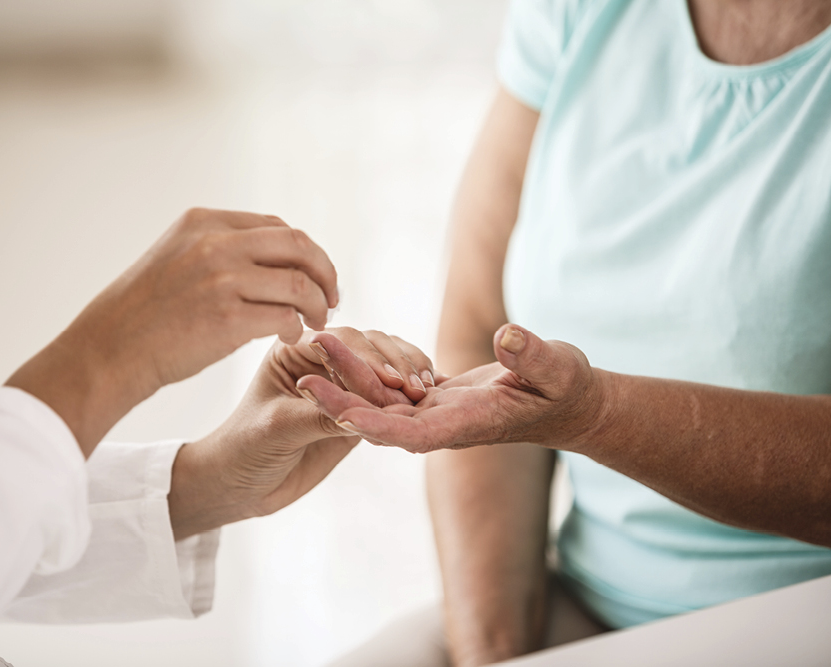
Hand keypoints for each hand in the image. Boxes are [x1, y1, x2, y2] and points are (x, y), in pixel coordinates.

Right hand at [8, 208, 338, 455]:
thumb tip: (277, 258)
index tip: (316, 275)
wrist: (110, 349)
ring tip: (316, 321)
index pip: (277, 226)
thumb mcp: (176, 256)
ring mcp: (221, 279)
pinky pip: (286, 317)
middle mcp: (214, 243)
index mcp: (204, 222)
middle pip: (298, 245)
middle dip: (325, 272)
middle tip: (332, 298)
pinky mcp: (227, 319)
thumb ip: (220, 248)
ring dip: (318, 304)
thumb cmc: (145, 312)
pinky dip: (296, 327)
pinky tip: (288, 336)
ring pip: (300, 283)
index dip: (306, 251)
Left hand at [168, 327, 435, 538]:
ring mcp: (343, 380)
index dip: (366, 356)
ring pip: (385, 363)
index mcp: (293, 348)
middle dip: (393, 362)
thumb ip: (319, 414)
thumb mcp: (279, 428)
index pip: (338, 340)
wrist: (244, 484)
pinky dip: (408, 393)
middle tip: (412, 387)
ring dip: (407, 372)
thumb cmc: (246, 449)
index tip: (388, 378)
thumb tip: (364, 408)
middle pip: (368, 344)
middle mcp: (321, 358)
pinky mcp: (359, 405)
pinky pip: (390, 392)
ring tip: (422, 393)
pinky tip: (425, 399)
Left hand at [299, 324, 607, 452]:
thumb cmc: (568, 388)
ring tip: (315, 346)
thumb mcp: (559, 368)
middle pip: (382, 418)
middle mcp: (442, 424)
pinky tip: (341, 350)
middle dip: (341, 399)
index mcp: (467, 424)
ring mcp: (436, 412)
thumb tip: (508, 336)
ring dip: (347, 379)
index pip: (411, 433)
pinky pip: (392, 388)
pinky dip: (366, 373)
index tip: (336, 413)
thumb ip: (534, 356)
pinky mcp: (434, 398)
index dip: (373, 424)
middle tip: (301, 373)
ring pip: (381, 400)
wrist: (567, 402)